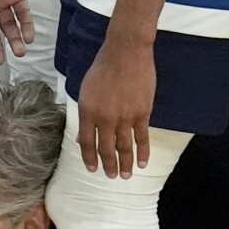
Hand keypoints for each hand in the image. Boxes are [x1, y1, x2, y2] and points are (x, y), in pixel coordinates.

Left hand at [76, 38, 154, 178]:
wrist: (126, 52)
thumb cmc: (103, 68)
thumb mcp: (86, 91)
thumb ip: (87, 114)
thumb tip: (84, 135)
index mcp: (88, 112)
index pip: (86, 142)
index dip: (89, 158)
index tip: (92, 169)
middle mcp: (105, 118)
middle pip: (106, 149)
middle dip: (108, 166)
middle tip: (111, 177)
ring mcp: (125, 117)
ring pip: (124, 147)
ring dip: (125, 163)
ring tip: (126, 175)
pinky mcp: (142, 113)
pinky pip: (142, 137)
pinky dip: (143, 152)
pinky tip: (143, 163)